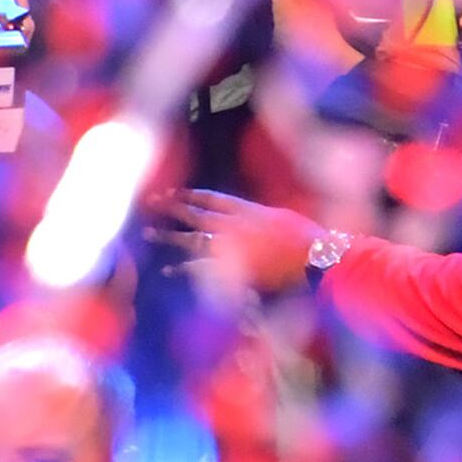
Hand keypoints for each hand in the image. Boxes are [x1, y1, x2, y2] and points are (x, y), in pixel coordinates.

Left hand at [164, 188, 328, 294]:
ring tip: (147, 231)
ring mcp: (231, 247)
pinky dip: (183, 268)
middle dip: (172, 207)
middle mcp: (233, 224)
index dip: (190, 195)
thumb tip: (246, 215)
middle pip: (195, 214)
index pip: (211, 198)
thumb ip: (257, 215)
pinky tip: (168, 269)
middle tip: (151, 201)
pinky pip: (202, 268)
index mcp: (246, 209)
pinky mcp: (232, 269)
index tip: (173, 191)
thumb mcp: (279, 216)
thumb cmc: (305, 237)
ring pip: (192, 239)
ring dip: (168, 235)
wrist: (315, 257)